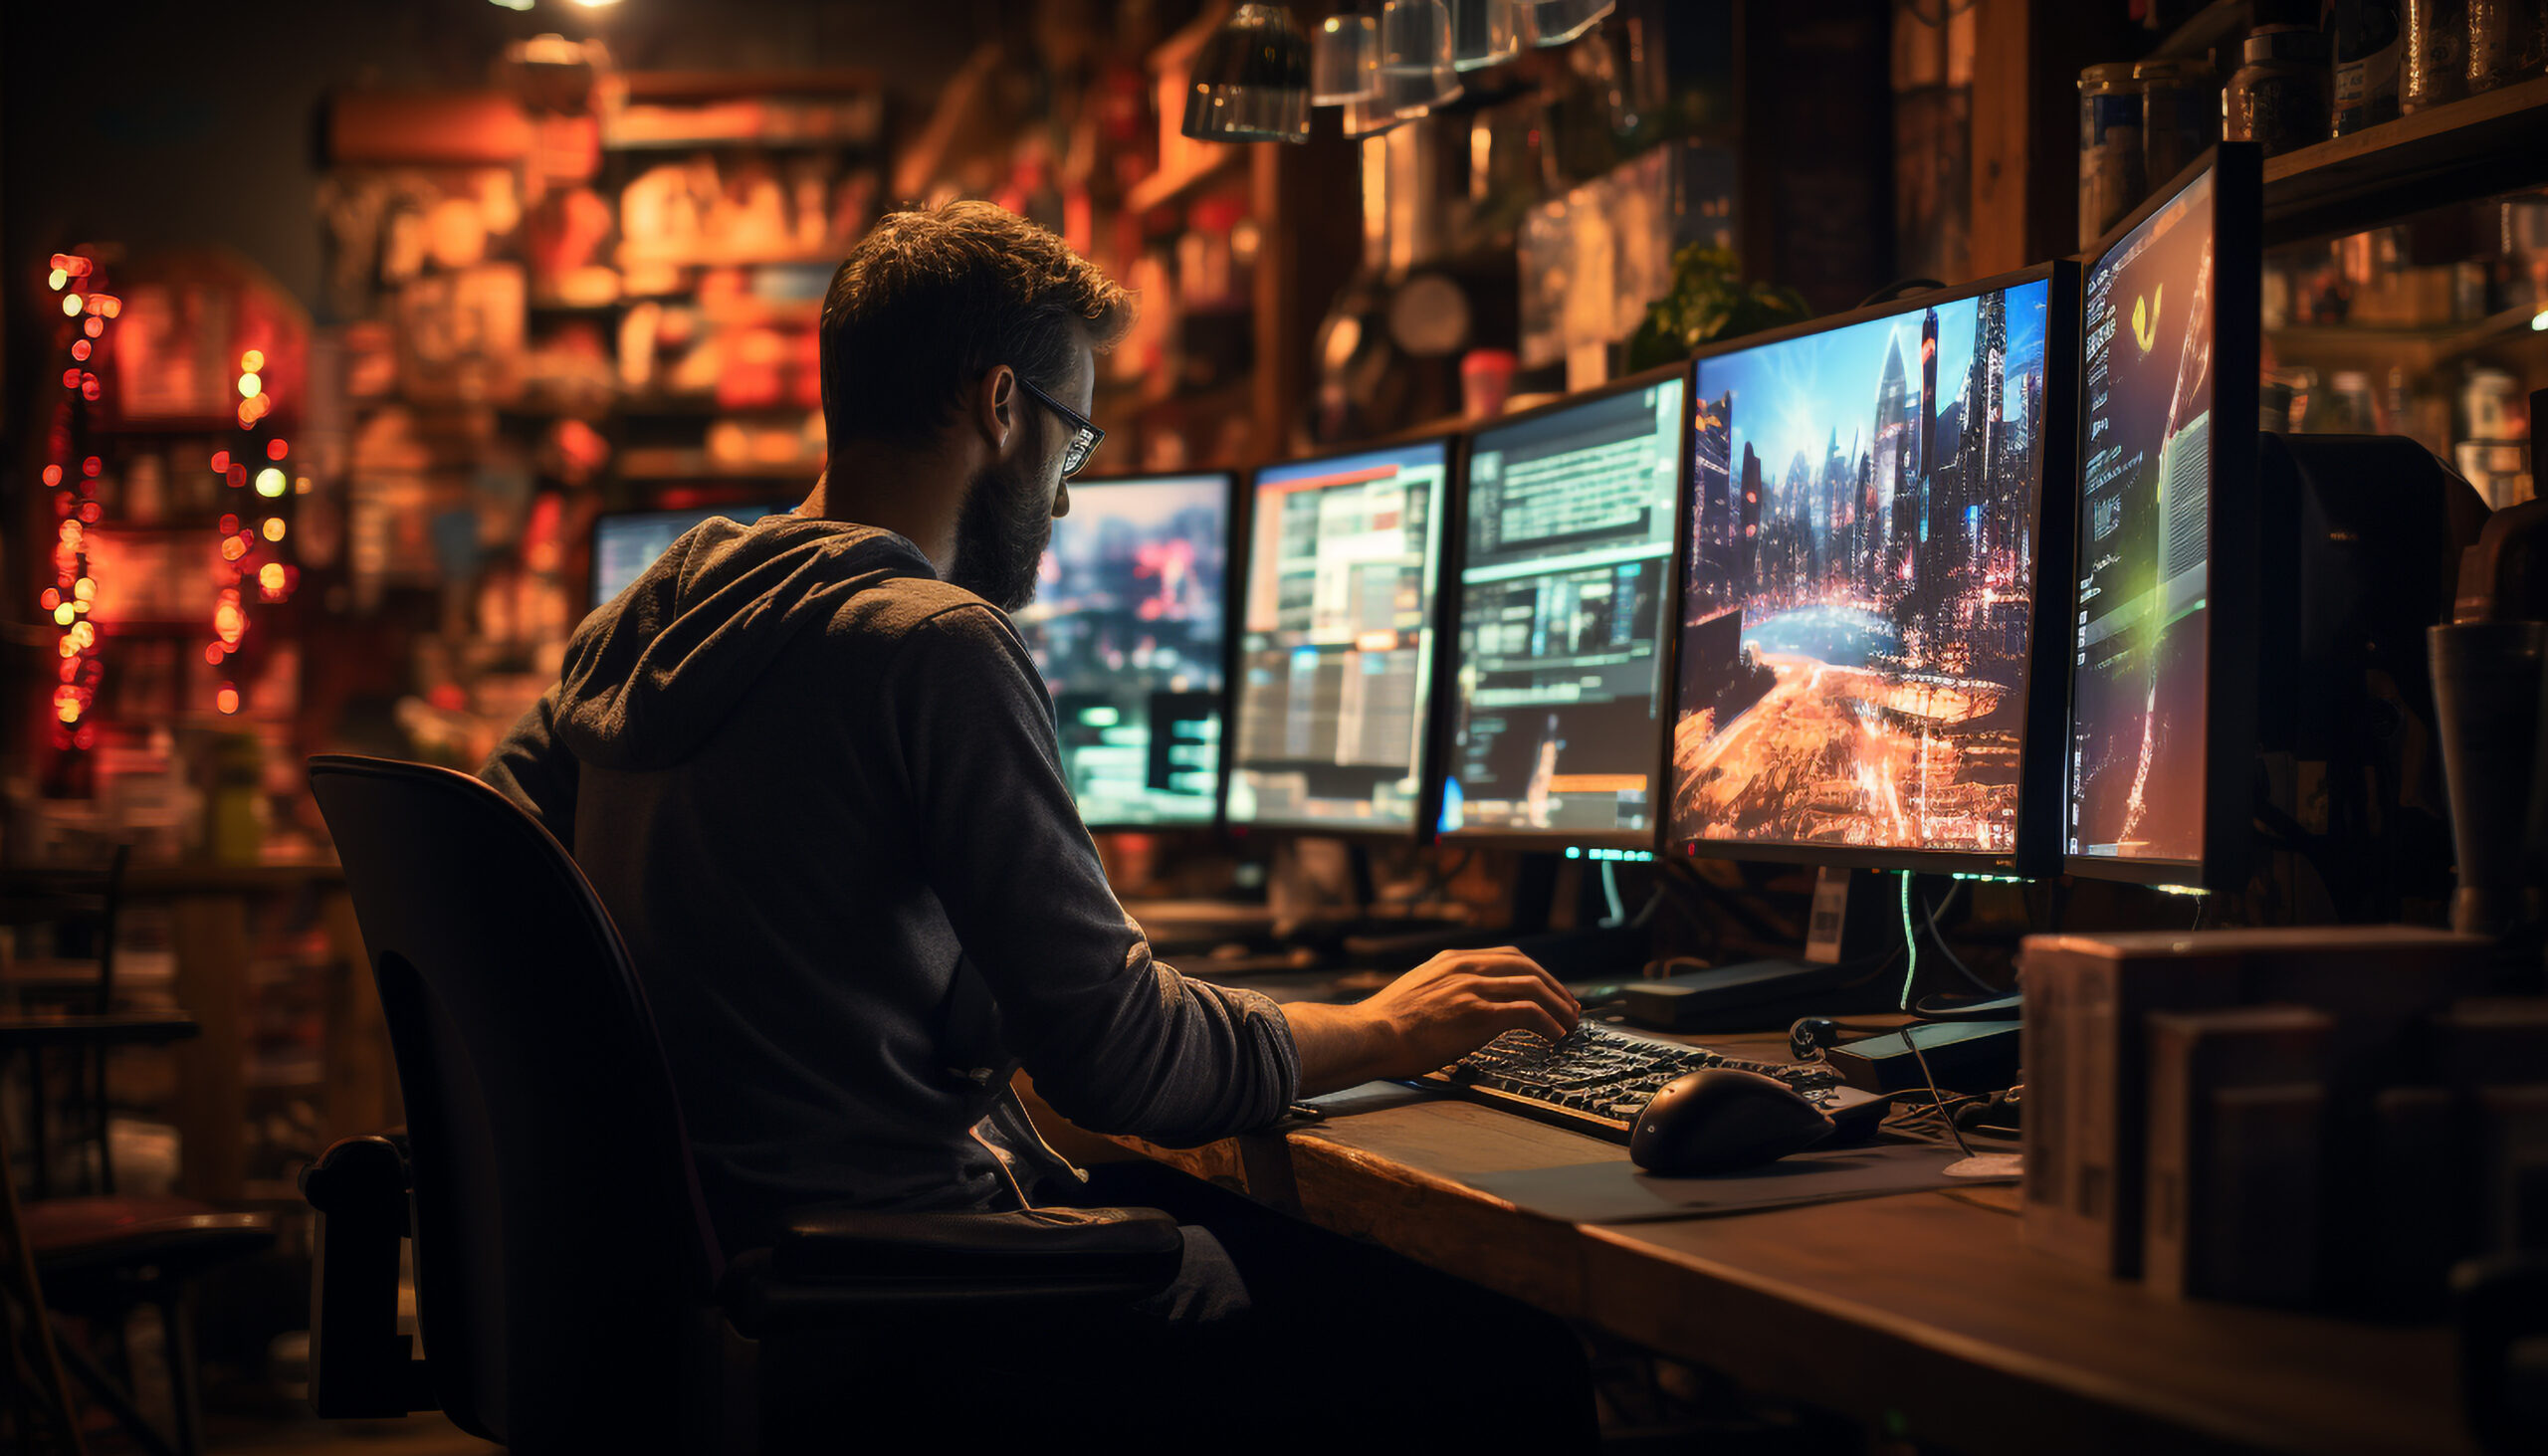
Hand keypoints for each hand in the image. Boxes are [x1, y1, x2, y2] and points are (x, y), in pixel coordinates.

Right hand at [1285, 948, 1579, 1094]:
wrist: (1371, 1035)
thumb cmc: (1387, 1025)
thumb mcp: (1417, 992)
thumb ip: (1443, 990)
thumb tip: (1460, 1007)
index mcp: (1452, 960)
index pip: (1509, 957)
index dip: (1537, 974)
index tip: (1550, 993)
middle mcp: (1466, 967)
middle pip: (1527, 968)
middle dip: (1555, 988)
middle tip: (1570, 1009)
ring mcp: (1472, 988)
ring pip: (1533, 987)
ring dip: (1559, 1007)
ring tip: (1570, 1026)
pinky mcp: (1477, 1013)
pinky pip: (1527, 1012)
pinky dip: (1549, 1023)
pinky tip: (1556, 1036)